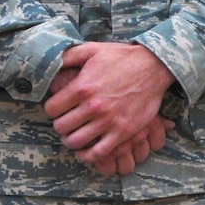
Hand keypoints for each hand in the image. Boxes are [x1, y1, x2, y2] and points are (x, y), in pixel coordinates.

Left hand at [44, 42, 176, 173]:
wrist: (155, 66)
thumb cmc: (122, 58)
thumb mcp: (93, 49)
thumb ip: (68, 56)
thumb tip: (50, 63)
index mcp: (82, 87)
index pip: (51, 109)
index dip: (53, 109)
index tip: (60, 108)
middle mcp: (93, 106)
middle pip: (61, 127)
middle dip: (61, 125)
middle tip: (68, 121)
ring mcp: (109, 120)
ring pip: (75, 141)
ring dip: (71, 140)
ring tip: (75, 134)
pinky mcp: (123, 131)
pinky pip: (98, 153)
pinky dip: (87, 155)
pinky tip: (85, 150)